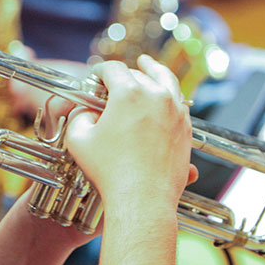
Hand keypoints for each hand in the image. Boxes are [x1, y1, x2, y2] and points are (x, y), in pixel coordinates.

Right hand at [64, 56, 195, 209]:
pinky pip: (179, 102)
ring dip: (154, 71)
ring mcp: (175, 111)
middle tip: (111, 84)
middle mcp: (156, 96)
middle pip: (138, 74)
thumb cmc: (110, 171)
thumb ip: (79, 116)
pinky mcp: (186, 128)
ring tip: (148, 65)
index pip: (112, 69)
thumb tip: (86, 111)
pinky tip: (164, 95)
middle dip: (123, 75)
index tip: (95, 76)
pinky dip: (169, 93)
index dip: (99, 71)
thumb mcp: (78, 139)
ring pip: (166, 80)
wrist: (142, 199)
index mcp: (129, 93)